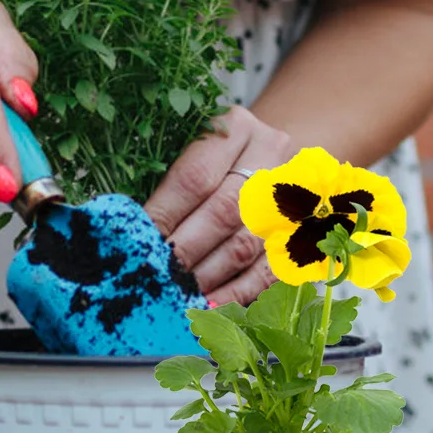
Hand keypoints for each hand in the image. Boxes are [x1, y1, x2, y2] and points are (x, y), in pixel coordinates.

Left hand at [144, 106, 293, 305]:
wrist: (268, 157)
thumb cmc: (211, 158)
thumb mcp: (187, 149)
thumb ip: (162, 183)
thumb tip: (129, 232)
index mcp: (236, 126)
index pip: (196, 177)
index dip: (165, 215)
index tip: (139, 244)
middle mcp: (272, 155)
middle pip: (225, 211)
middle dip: (185, 250)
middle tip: (156, 277)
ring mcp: (294, 193)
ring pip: (248, 243)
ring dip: (208, 276)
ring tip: (177, 295)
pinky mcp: (303, 231)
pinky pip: (270, 270)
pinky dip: (237, 292)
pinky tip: (210, 306)